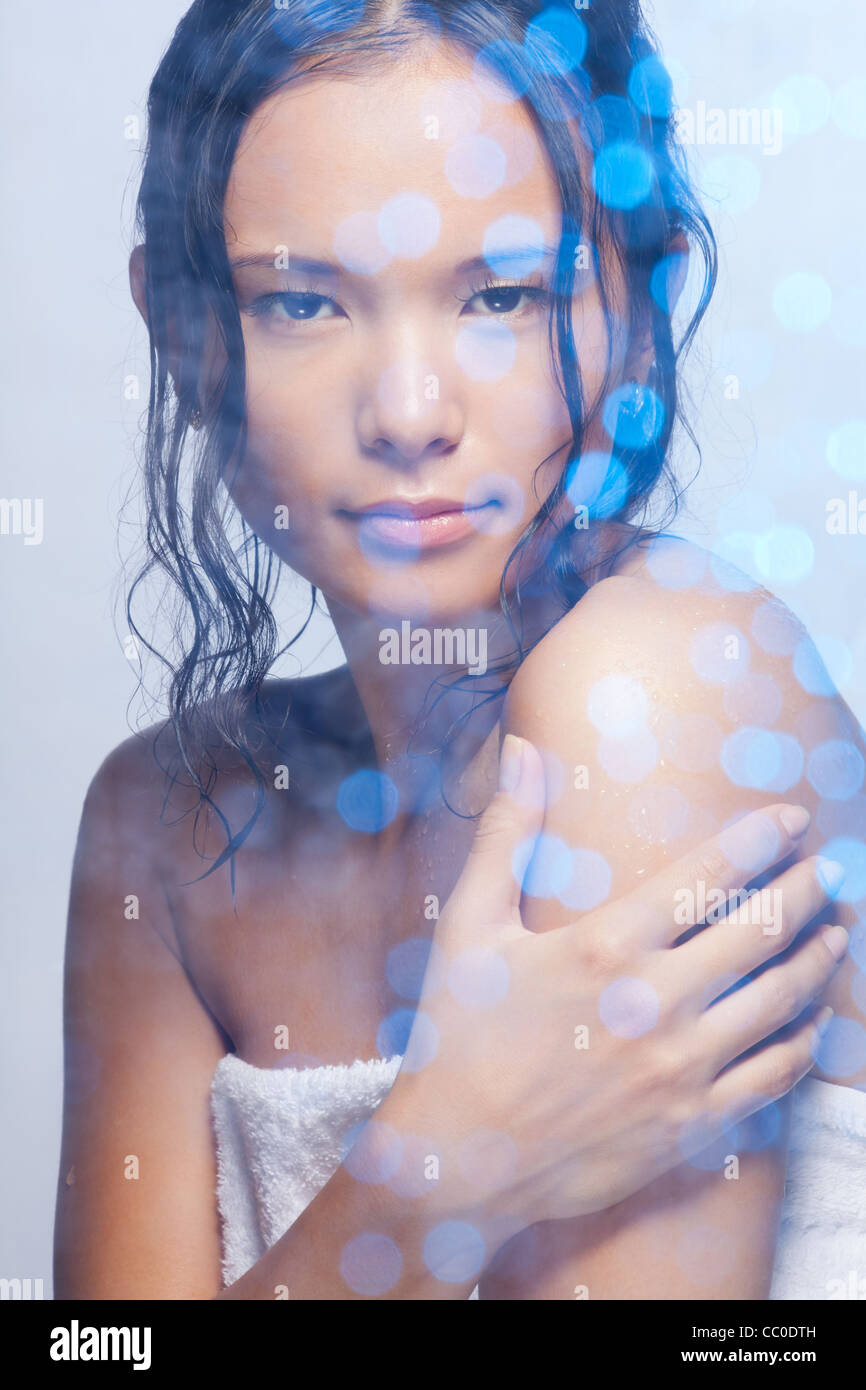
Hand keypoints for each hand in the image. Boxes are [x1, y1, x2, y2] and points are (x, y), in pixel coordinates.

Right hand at [382, 734, 846, 1247]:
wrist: (455, 1159)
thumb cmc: (458, 1034)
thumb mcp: (472, 924)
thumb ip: (508, 832)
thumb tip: (521, 749)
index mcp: (604, 945)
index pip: (708, 875)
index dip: (760, 839)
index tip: (791, 819)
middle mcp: (654, 1003)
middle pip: (762, 930)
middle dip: (806, 890)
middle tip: (827, 869)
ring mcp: (679, 1068)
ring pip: (780, 1001)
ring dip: (817, 959)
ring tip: (835, 932)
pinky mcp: (689, 1124)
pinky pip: (772, 1077)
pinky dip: (802, 1042)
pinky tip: (810, 1021)